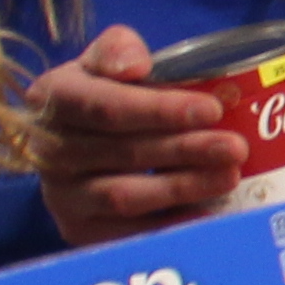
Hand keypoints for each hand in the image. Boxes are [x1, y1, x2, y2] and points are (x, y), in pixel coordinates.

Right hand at [28, 26, 240, 245]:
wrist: (73, 137)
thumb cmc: (102, 91)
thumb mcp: (103, 59)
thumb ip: (118, 49)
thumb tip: (136, 64)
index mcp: (53, 100)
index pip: (106, 107)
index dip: (159, 110)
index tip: (211, 109)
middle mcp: (50, 151)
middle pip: (122, 153)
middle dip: (185, 150)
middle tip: (235, 148)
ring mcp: (60, 196)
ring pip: (124, 195)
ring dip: (181, 187)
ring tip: (228, 177)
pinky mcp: (76, 230)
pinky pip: (124, 234)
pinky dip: (167, 226)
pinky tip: (205, 216)